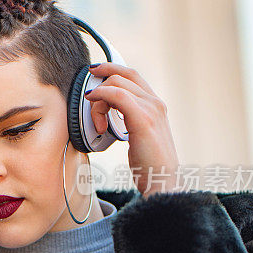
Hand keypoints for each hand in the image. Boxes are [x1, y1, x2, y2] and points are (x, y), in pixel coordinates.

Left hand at [85, 63, 180, 197]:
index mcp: (156, 105)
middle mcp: (156, 103)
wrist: (163, 184)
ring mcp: (152, 109)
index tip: (94, 72)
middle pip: (123, 76)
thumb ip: (129, 121)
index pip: (132, 76)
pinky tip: (96, 114)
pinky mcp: (143, 120)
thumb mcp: (139, 137)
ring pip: (116, 85)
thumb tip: (107, 115)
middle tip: (88, 98)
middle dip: (101, 81)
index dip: (111, 69)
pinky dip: (101, 97)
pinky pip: (117, 95)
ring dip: (98, 100)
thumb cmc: (149, 165)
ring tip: (98, 124)